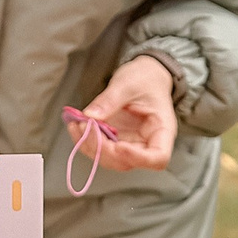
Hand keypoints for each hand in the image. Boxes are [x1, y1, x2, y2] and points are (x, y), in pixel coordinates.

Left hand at [69, 57, 177, 172]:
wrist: (144, 75)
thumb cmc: (145, 79)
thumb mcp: (128, 84)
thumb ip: (110, 100)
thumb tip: (91, 116)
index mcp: (162, 130)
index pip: (157, 158)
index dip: (137, 158)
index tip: (118, 146)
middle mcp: (147, 142)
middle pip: (127, 161)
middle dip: (104, 149)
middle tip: (87, 127)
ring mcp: (130, 144)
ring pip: (111, 159)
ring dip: (91, 146)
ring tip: (78, 124)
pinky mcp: (116, 140)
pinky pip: (100, 149)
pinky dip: (85, 140)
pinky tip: (76, 125)